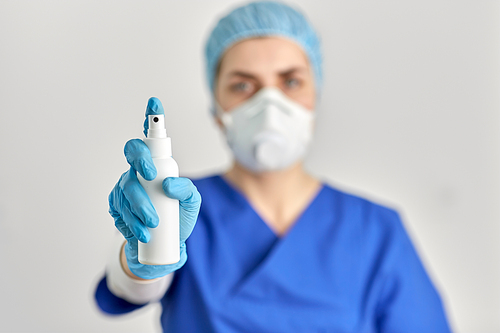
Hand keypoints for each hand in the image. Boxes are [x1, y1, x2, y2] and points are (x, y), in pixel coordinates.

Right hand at [108, 97, 200, 278]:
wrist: (163, 249)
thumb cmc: (178, 218)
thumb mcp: (191, 204)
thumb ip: (187, 191)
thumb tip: (169, 184)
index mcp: (158, 165)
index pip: (152, 140)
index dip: (151, 118)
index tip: (155, 104)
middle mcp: (138, 171)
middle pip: (132, 153)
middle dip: (140, 160)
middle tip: (150, 175)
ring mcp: (125, 188)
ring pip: (125, 186)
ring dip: (139, 205)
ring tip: (153, 223)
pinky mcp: (116, 207)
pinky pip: (119, 209)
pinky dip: (131, 222)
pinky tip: (143, 232)